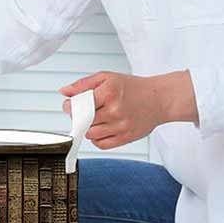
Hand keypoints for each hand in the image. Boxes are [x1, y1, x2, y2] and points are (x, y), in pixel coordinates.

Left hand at [59, 70, 196, 149]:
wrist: (159, 99)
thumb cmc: (133, 88)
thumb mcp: (107, 78)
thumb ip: (83, 84)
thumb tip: (64, 92)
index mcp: (109, 93)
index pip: (78, 105)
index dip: (70, 106)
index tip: (70, 105)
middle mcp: (115, 110)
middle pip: (83, 121)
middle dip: (79, 117)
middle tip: (85, 111)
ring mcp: (121, 126)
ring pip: (90, 134)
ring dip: (88, 128)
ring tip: (96, 119)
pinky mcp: (126, 137)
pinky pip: (102, 144)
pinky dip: (97, 139)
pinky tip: (102, 129)